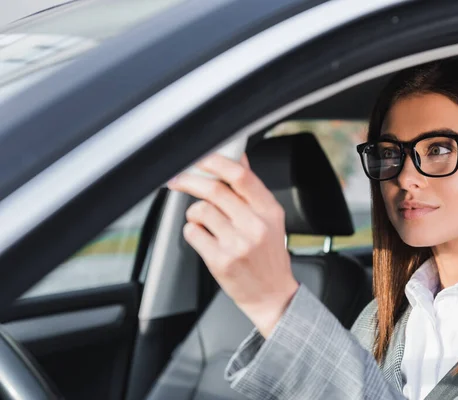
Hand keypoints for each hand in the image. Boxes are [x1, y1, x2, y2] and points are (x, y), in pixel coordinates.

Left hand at [167, 153, 298, 337]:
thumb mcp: (271, 220)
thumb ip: (252, 191)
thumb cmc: (269, 256)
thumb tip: (239, 158)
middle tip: (179, 180)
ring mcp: (237, 244)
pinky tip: (204, 238)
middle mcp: (255, 226)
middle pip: (215, 190)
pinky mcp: (220, 261)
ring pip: (200, 211)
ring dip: (194, 213)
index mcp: (269, 211)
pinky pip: (193, 233)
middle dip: (190, 181)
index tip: (201, 158)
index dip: (216, 162)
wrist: (272, 295)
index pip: (241, 176)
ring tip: (204, 222)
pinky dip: (192, 231)